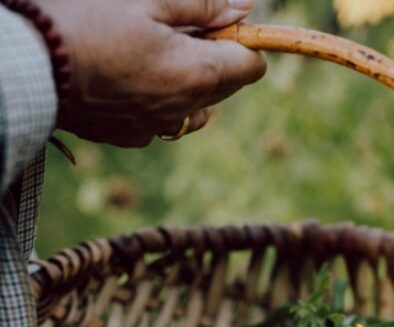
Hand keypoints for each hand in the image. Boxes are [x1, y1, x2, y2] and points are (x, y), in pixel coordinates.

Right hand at [35, 0, 266, 146]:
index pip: (251, 65)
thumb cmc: (89, 24)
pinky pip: (163, 120)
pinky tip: (128, 76)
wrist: (33, 66)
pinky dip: (157, 98)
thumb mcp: (149, 1)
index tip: (220, 22)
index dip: (243, 40)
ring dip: (189, 81)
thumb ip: (203, 5)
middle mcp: (185, 110)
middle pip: (225, 86)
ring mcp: (159, 128)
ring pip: (196, 108)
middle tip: (175, 28)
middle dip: (214, 56)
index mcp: (198, 75)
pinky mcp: (133, 136)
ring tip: (153, 53)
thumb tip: (245, 8)